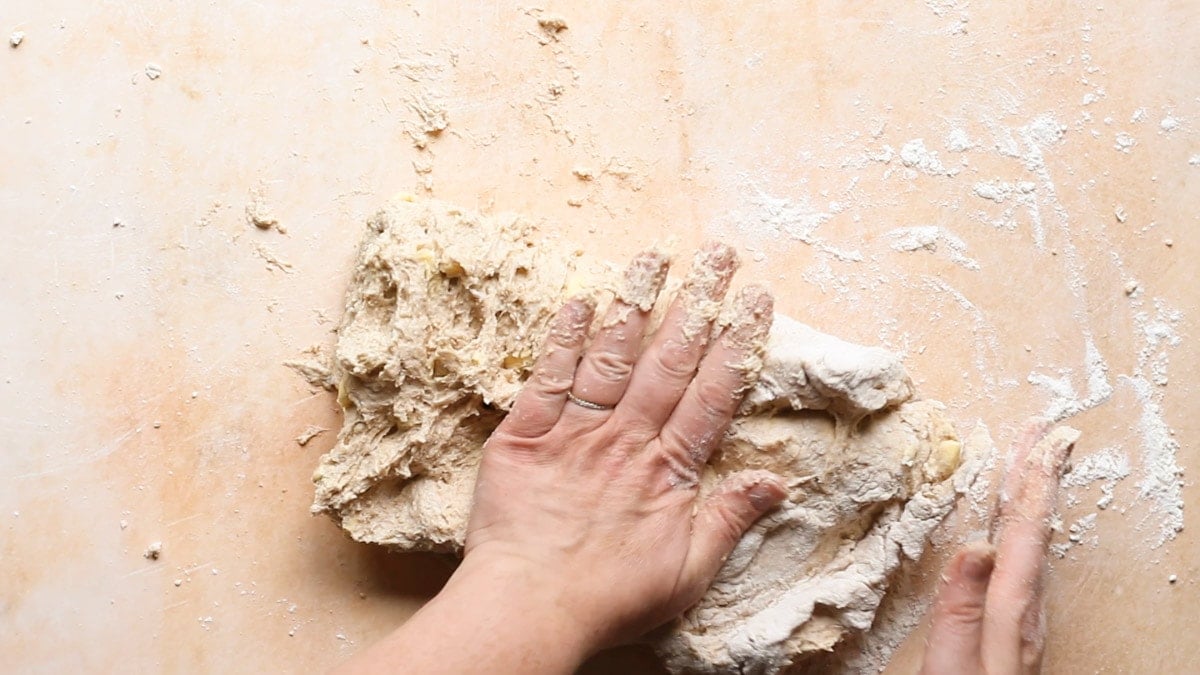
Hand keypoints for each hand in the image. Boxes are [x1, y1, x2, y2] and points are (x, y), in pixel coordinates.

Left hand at [336, 243, 784, 674]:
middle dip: (698, 303)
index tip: (755, 301)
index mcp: (669, 469)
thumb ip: (730, 518)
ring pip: (612, 356)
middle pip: (669, 360)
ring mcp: (575, 433)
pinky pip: (549, 378)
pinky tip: (579, 300)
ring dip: (637, 304)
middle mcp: (626, 438)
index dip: (736, 345)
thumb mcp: (688, 572)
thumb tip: (778, 481)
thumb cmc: (610, 598)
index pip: (712, 394)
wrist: (529, 608)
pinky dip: (564, 338)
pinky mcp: (524, 435)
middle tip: (720, 254)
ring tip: (655, 257)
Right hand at [921, 419, 1077, 674]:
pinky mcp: (1013, 627)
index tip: (1041, 444)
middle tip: (1046, 433)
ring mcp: (1023, 619)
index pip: (1023, 538)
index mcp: (1010, 615)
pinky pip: (1023, 560)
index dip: (1031, 488)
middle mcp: (1026, 612)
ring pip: (1031, 543)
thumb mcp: (949, 665)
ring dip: (1032, 498)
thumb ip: (961, 610)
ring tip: (1033, 461)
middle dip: (1038, 480)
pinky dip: (1022, 528)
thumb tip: (977, 546)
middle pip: (1035, 533)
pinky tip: (1015, 522)